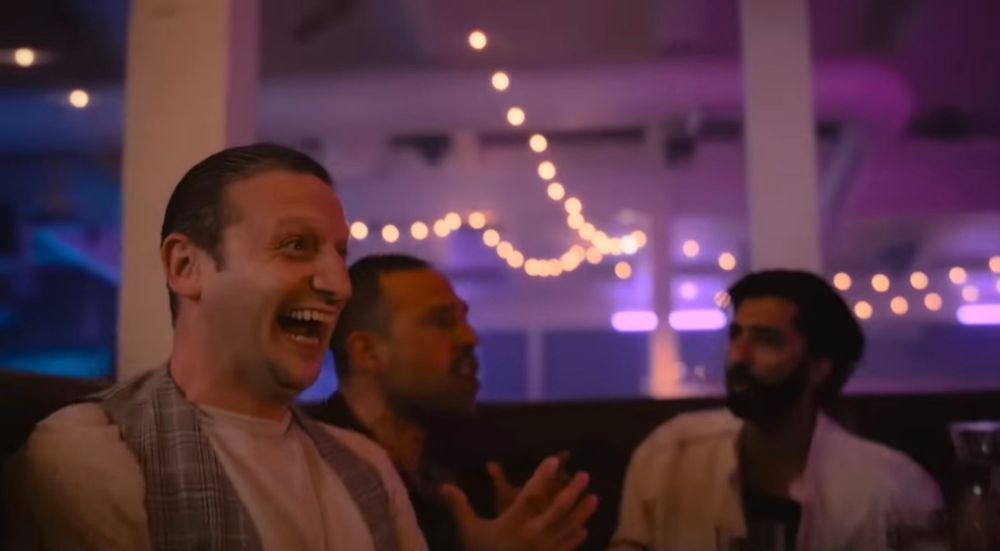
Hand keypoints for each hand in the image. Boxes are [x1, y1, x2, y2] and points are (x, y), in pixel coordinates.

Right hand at [441, 456, 597, 550]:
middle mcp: (533, 534)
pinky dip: (576, 538)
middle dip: (573, 490)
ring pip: (569, 528)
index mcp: (513, 523)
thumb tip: (444, 485)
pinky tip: (583, 529)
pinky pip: (567, 548)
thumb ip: (459, 506)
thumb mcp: (468, 531)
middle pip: (558, 509)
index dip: (542, 476)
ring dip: (583, 512)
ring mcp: (545, 550)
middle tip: (585, 475)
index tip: (553, 461)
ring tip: (594, 498)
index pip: (530, 495)